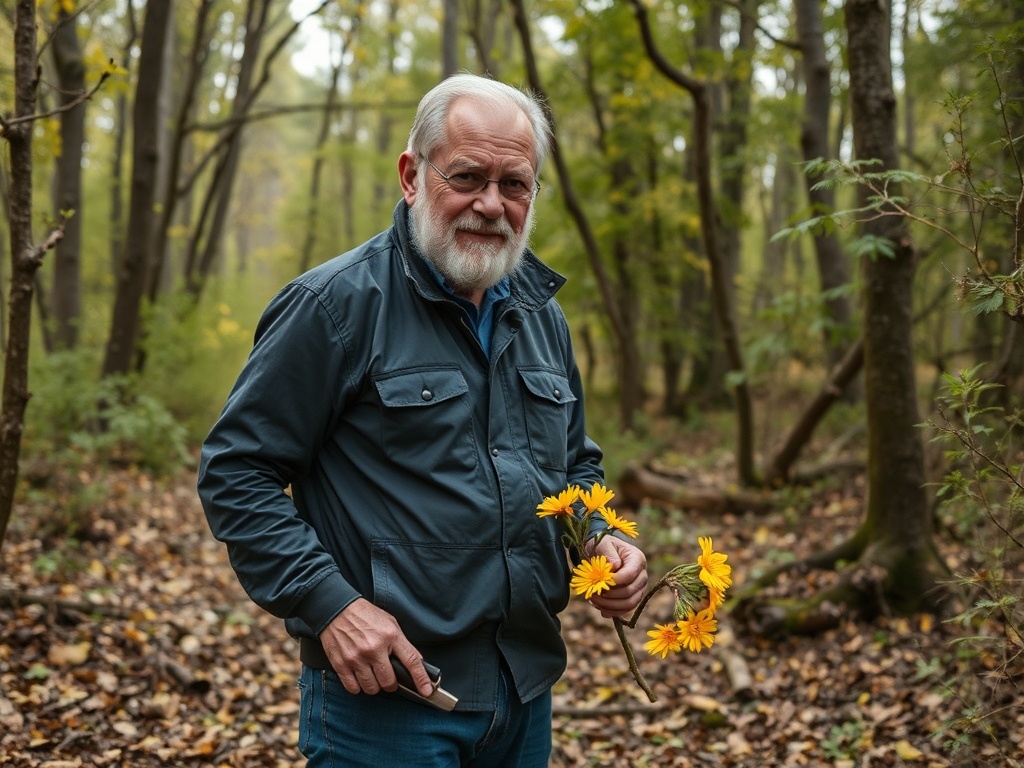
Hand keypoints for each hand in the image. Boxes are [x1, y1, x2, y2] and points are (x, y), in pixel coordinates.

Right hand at [319, 598, 433, 697]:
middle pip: (389, 682)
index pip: (411, 661)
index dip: (421, 679)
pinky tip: (359, 676)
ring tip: (372, 675)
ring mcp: (357, 658)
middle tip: (387, 676)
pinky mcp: (341, 664)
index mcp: (390, 636)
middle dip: (391, 684)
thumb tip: (417, 662)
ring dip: (374, 686)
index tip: (427, 691)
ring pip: (372, 688)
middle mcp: (374, 648)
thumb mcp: (390, 623)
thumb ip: (403, 643)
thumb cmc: (365, 616)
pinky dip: (358, 687)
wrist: (337, 609)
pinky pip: (353, 688)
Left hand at [585, 536, 647, 618]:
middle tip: (593, 593)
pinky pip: (625, 610)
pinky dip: (612, 611)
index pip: (630, 574)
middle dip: (610, 595)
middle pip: (630, 592)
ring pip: (629, 604)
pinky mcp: (632, 598)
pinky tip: (599, 607)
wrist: (600, 553)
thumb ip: (608, 553)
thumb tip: (615, 566)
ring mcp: (639, 588)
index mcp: (637, 559)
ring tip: (594, 600)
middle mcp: (642, 575)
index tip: (600, 582)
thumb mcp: (603, 544)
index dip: (615, 581)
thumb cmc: (602, 545)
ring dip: (610, 606)